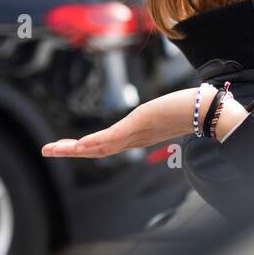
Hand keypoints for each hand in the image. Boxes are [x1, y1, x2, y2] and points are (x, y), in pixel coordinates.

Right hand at [41, 84, 246, 157]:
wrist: (207, 111)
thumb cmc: (195, 108)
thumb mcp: (172, 109)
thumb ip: (168, 110)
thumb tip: (175, 103)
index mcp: (139, 135)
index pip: (107, 144)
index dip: (86, 147)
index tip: (68, 147)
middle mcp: (134, 138)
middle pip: (97, 149)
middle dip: (70, 151)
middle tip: (46, 150)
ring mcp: (135, 134)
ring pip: (98, 146)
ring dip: (73, 149)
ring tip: (51, 149)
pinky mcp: (138, 126)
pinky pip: (111, 138)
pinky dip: (93, 143)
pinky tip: (77, 145)